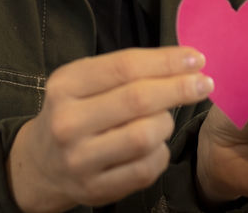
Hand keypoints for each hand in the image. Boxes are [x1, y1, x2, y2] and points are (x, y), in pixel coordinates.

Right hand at [7, 46, 212, 212]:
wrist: (42, 162)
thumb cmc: (75, 110)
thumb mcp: (84, 81)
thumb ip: (125, 70)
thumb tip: (185, 62)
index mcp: (65, 85)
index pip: (124, 67)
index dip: (166, 62)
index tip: (197, 59)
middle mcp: (68, 122)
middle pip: (138, 100)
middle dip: (179, 89)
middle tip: (205, 83)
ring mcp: (80, 160)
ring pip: (145, 136)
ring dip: (166, 123)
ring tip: (165, 118)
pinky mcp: (95, 189)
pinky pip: (146, 168)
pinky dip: (161, 152)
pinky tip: (156, 144)